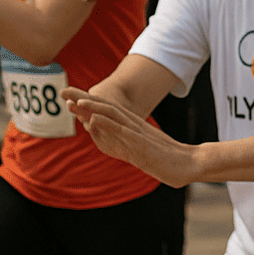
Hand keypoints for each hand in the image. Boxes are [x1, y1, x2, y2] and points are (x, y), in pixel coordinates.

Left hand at [64, 87, 196, 186]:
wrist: (190, 164)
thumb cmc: (169, 161)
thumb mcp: (143, 152)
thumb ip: (129, 145)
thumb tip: (116, 145)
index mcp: (133, 127)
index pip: (107, 111)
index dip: (87, 103)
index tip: (68, 98)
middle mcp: (134, 126)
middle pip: (105, 107)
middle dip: (83, 98)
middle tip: (64, 90)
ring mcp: (138, 133)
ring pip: (112, 115)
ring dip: (92, 107)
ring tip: (75, 101)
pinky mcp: (141, 143)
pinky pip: (122, 130)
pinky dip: (106, 123)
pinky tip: (93, 118)